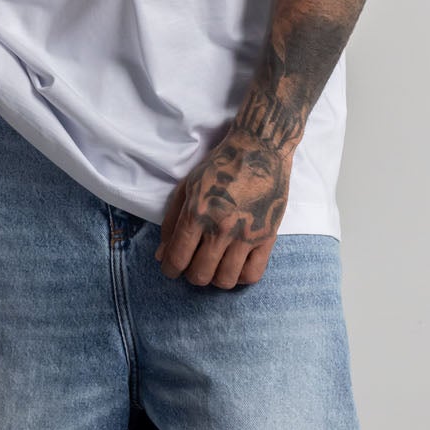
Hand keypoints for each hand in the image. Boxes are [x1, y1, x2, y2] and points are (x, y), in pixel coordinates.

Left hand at [155, 121, 294, 287]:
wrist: (259, 149)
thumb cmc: (219, 166)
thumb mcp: (187, 188)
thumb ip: (172, 223)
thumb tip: (162, 256)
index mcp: (197, 214)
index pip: (177, 259)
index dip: (170, 270)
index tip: (172, 268)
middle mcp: (221, 228)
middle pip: (200, 275)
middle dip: (191, 275)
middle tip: (194, 264)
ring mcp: (246, 235)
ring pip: (226, 280)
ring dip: (216, 278)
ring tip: (216, 265)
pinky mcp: (268, 236)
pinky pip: (253, 274)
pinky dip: (241, 277)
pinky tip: (236, 264)